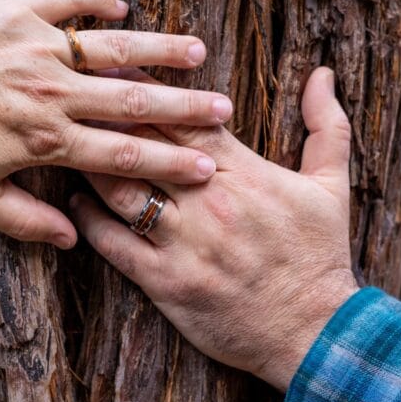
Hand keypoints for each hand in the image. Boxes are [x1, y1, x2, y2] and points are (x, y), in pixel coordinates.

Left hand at [0, 0, 232, 248]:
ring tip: (197, 51)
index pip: (123, 156)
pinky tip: (122, 7)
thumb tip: (72, 240)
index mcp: (47, 140)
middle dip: (184, 107)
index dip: (169, 164)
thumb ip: (24, 220)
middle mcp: (54, 93)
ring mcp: (39, 48)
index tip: (207, 168)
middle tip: (223, 108)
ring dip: (158, 50)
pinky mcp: (17, 13)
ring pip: (113, 49)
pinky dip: (95, 3)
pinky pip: (66, 1)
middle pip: (134, 101)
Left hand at [70, 67, 358, 388]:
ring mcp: (185, 244)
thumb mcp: (333, 187)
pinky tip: (75, 203)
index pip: (184, 119)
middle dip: (107, 116)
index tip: (116, 68)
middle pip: (144, 146)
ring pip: (122, 189)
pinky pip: (115, 244)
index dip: (145, 91)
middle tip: (76, 94)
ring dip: (91, 163)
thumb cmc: (320, 257)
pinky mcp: (167, 283)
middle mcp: (209, 202)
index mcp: (245, 173)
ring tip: (67, 142)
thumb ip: (326, 126)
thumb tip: (323, 74)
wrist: (316, 333)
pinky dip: (90, 220)